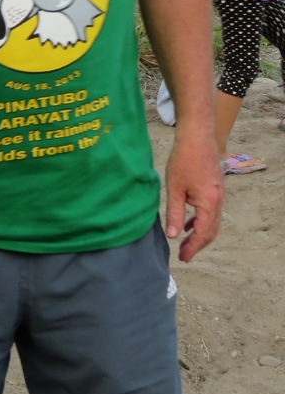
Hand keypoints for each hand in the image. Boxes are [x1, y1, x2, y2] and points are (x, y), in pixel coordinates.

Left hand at [164, 128, 224, 261]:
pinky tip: (189, 222)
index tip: (182, 257)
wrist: (197, 136)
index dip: (192, 248)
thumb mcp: (174, 188)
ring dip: (200, 233)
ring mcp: (219, 194)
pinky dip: (201, 220)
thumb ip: (175, 213)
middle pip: (211, 231)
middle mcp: (218, 201)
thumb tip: (173, 235)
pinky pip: (211, 211)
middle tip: (183, 254)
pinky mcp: (216, 187)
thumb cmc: (184, 159)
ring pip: (212, 221)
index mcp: (209, 203)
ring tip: (185, 241)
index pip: (202, 234)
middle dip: (197, 244)